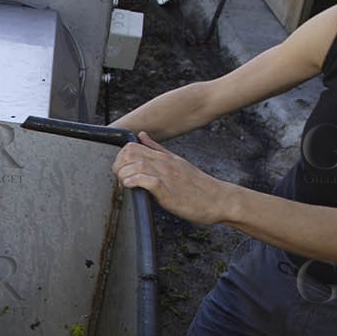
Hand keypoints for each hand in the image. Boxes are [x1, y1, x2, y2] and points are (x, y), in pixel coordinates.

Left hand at [113, 132, 228, 224]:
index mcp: (164, 157)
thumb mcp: (176, 161)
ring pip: (136, 165)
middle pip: (130, 153)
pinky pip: (148, 180)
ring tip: (124, 185)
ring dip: (124, 174)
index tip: (120, 171)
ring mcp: (166, 175)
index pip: (132, 146)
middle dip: (118, 165)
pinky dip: (135, 182)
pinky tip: (130, 187)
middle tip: (119, 179)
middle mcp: (164, 163)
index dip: (120, 158)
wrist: (218, 199)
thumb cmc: (198, 185)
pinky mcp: (168, 191)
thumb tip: (142, 135)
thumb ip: (157, 149)